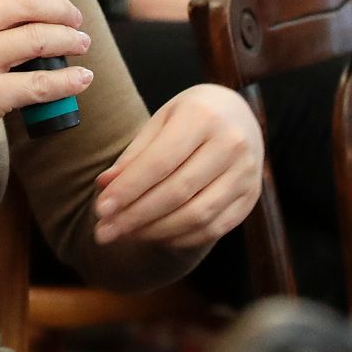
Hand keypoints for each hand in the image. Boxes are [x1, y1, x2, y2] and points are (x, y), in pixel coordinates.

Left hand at [93, 84, 262, 247]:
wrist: (238, 113)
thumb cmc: (190, 116)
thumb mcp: (161, 121)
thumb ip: (135, 155)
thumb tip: (104, 187)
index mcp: (203, 116)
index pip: (160, 162)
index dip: (128, 189)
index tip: (100, 209)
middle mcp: (231, 143)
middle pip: (177, 192)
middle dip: (135, 217)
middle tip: (104, 232)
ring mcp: (246, 172)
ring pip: (197, 216)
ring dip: (155, 232)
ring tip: (125, 235)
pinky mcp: (250, 197)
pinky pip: (213, 228)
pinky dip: (180, 238)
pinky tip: (155, 236)